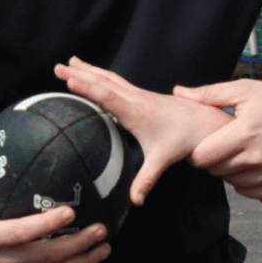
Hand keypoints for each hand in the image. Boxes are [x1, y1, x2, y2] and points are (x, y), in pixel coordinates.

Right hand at [54, 58, 231, 204]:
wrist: (204, 122)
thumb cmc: (183, 139)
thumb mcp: (163, 160)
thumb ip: (147, 179)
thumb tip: (136, 201)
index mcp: (137, 112)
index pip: (109, 97)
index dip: (89, 88)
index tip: (70, 78)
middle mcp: (136, 99)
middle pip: (104, 82)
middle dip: (80, 73)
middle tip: (57, 66)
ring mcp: (138, 94)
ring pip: (109, 78)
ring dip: (87, 70)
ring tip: (69, 61)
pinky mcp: (141, 95)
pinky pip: (115, 81)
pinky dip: (99, 74)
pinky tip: (92, 73)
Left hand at [173, 79, 261, 199]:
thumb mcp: (246, 90)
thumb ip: (209, 94)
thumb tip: (178, 92)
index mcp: (245, 133)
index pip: (202, 157)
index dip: (199, 149)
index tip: (208, 141)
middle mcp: (258, 158)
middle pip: (215, 171)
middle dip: (216, 158)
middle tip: (228, 144)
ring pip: (232, 182)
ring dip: (232, 170)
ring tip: (244, 150)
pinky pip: (250, 192)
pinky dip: (248, 180)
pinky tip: (256, 162)